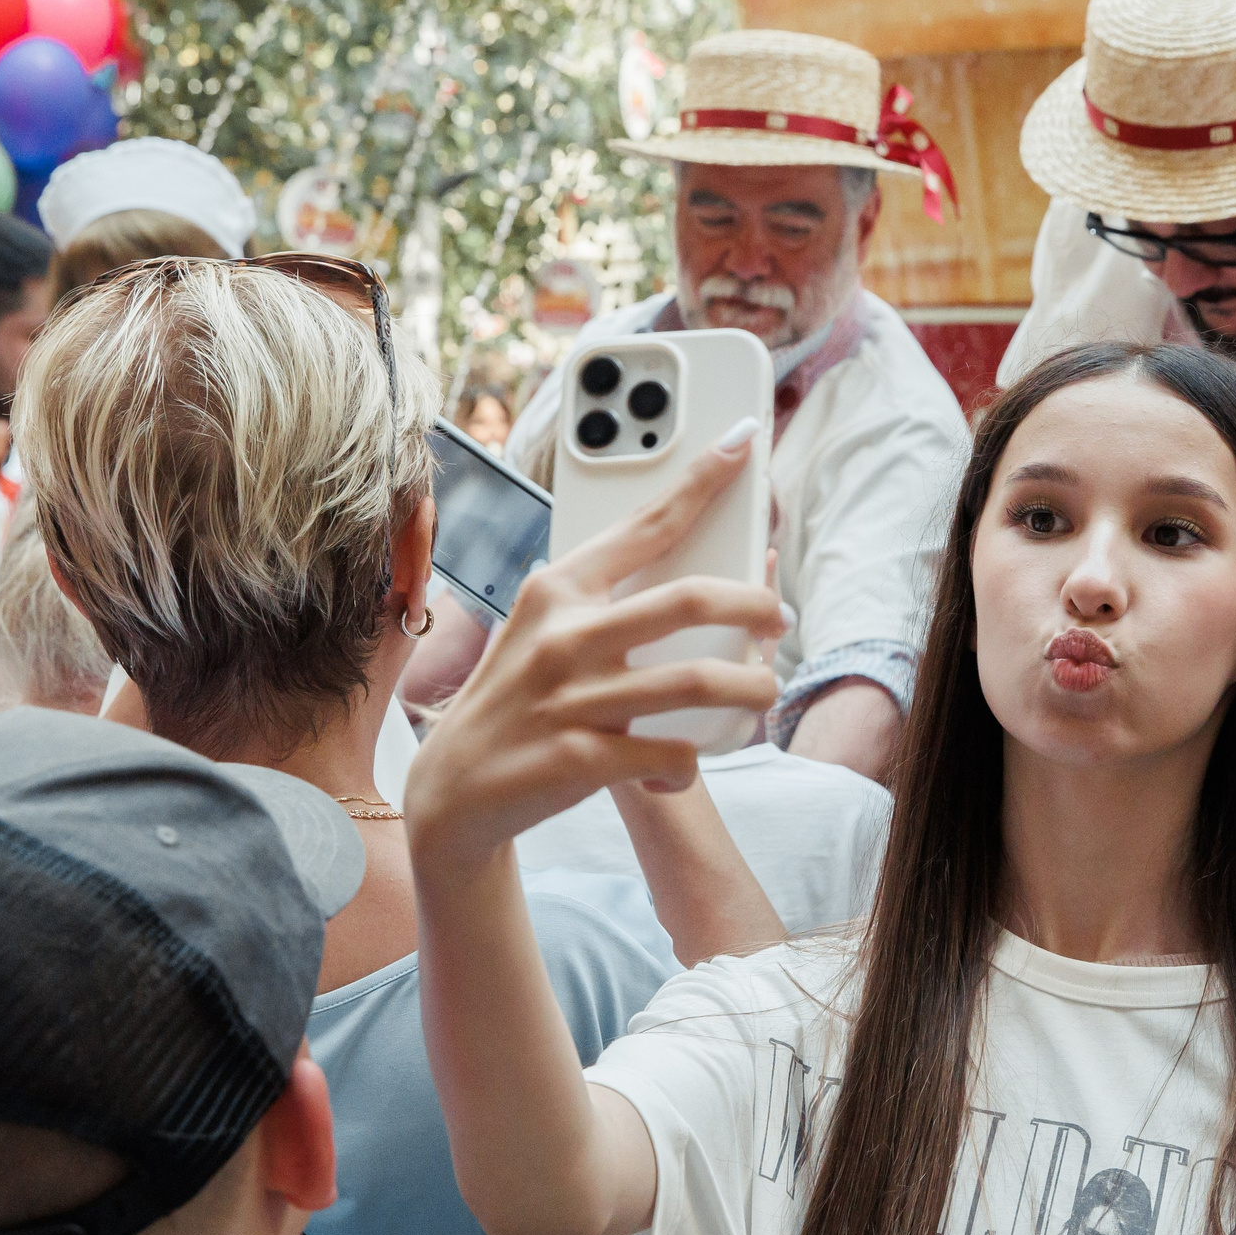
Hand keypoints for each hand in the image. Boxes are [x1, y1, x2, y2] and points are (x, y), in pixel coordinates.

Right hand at [405, 433, 787, 868]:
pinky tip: (682, 764)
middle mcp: (564, 636)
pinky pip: (672, 752)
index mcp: (558, 590)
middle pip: (691, 599)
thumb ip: (605, 602)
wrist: (455, 793)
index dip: (702, 480)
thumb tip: (696, 572)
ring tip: (764, 689)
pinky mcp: (579, 757)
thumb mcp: (544, 632)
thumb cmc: (518, 699)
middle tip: (780, 616)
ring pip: (698, 681)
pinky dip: (689, 761)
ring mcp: (571, 697)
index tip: (745, 441)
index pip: (645, 525)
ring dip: (750, 687)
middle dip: (756, 604)